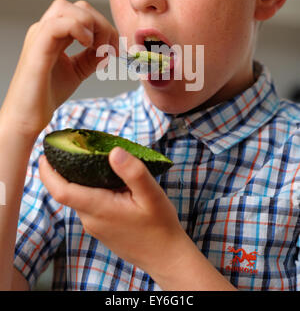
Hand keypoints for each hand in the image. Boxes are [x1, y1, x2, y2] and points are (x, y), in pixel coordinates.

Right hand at [0, 0, 118, 137]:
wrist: (27, 117)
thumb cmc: (46, 95)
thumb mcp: (77, 71)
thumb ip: (91, 56)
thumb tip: (108, 47)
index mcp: (54, 33)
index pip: (82, 12)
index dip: (104, 26)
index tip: (114, 49)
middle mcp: (44, 29)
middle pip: (79, 7)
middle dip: (102, 24)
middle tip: (110, 49)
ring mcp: (39, 36)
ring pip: (67, 8)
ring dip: (91, 25)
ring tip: (97, 48)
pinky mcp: (37, 48)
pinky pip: (59, 24)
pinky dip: (79, 30)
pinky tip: (87, 46)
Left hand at [39, 147, 186, 278]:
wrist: (165, 257)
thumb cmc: (160, 226)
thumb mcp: (152, 194)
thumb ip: (133, 172)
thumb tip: (114, 152)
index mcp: (99, 208)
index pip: (61, 191)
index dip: (48, 172)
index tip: (45, 155)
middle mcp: (91, 219)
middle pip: (67, 191)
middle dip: (64, 170)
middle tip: (73, 147)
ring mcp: (94, 226)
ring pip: (79, 197)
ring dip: (80, 180)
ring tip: (94, 159)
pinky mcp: (100, 229)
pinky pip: (88, 205)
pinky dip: (91, 190)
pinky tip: (108, 181)